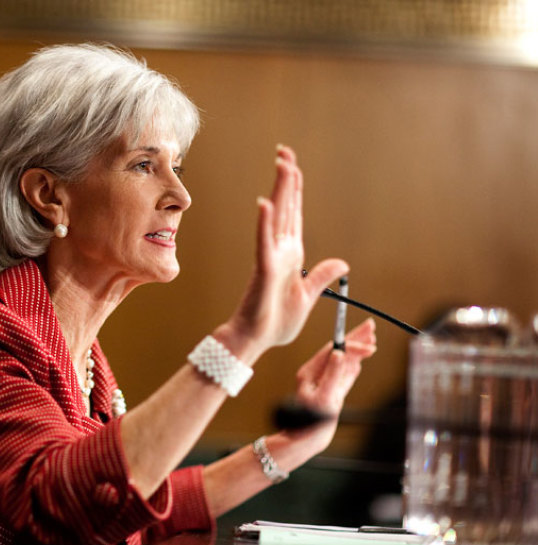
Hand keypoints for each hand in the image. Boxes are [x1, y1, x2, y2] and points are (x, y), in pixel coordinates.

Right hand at [227, 146, 348, 356]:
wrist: (256, 340)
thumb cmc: (275, 321)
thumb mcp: (308, 296)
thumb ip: (322, 276)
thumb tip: (342, 262)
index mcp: (291, 254)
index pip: (294, 213)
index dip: (295, 188)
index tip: (292, 164)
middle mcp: (280, 250)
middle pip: (286, 206)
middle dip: (287, 178)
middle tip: (284, 150)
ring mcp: (270, 257)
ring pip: (276, 216)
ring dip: (280, 190)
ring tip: (282, 164)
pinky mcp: (263, 270)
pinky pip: (263, 242)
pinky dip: (264, 223)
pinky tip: (264, 204)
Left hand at [290, 318, 377, 450]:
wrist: (307, 441)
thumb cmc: (311, 422)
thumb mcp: (324, 398)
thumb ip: (333, 375)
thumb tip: (341, 354)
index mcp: (310, 372)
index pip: (333, 350)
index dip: (351, 343)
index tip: (368, 342)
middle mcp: (316, 374)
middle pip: (338, 351)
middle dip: (355, 339)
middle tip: (371, 326)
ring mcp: (324, 382)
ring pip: (344, 362)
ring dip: (357, 350)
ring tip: (370, 338)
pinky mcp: (332, 392)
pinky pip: (345, 375)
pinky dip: (353, 366)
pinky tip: (360, 358)